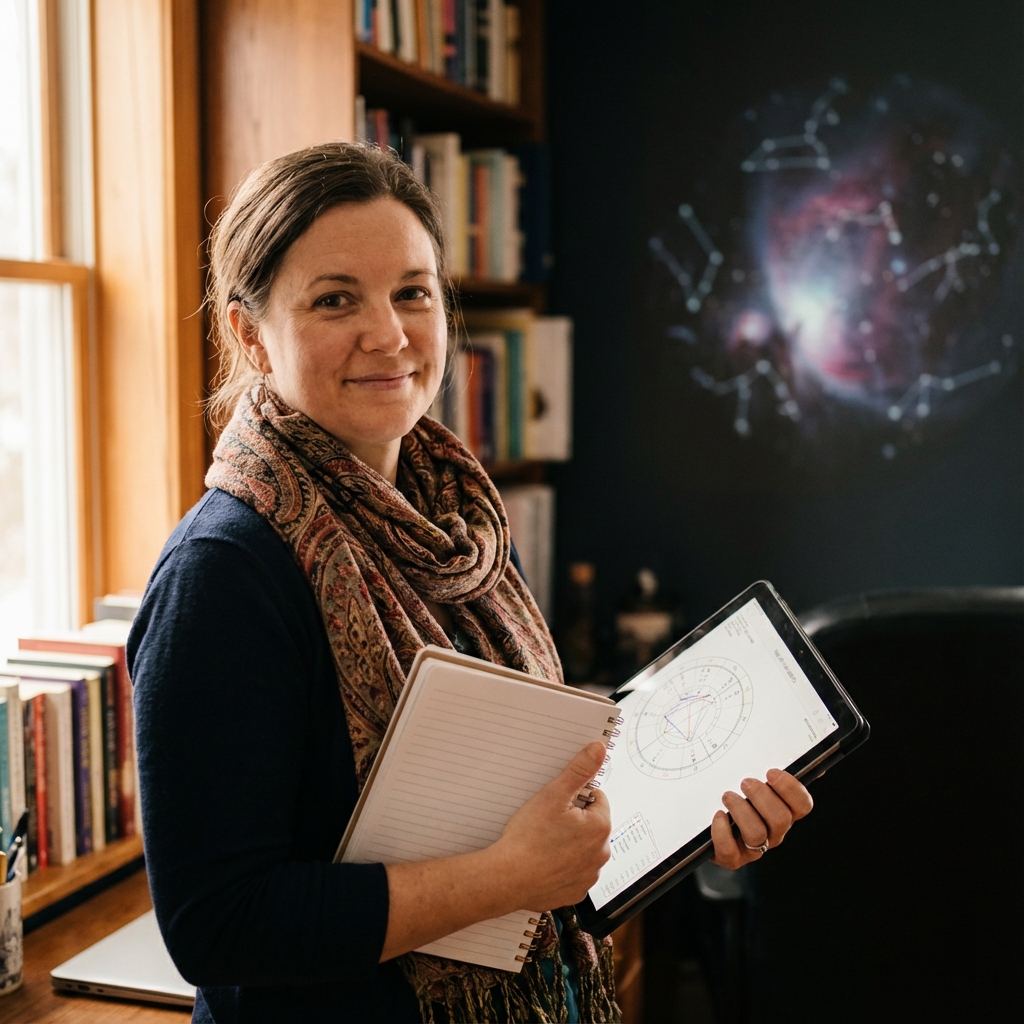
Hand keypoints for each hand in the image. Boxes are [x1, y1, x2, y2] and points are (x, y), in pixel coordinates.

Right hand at [496, 741, 611, 908]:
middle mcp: (601, 854)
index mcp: (601, 827)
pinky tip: (544, 861)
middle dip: (573, 820)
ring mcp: (589, 876)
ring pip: (582, 849)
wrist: (507, 878)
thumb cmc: (529, 837)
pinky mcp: (575, 892)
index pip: (596, 799)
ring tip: (544, 842)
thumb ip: (579, 770)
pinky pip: (573, 872)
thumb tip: (598, 749)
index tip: (557, 805)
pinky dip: (562, 866)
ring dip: (569, 843)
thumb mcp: (554, 794)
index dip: (575, 797)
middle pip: (590, 825)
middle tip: (547, 822)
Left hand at [710, 768, 812, 869]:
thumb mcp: (755, 781)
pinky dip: (722, 832)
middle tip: (745, 783)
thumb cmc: (737, 797)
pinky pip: (730, 851)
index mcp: (784, 812)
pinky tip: (718, 815)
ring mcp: (754, 848)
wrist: (707, 823)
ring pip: (757, 835)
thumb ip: (779, 774)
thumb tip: (814, 765)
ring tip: (728, 796)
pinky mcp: (732, 857)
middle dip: (762, 797)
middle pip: (781, 820)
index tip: (771, 772)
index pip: (803, 805)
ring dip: (741, 811)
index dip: (791, 789)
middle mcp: (774, 832)